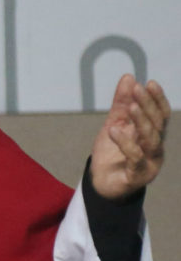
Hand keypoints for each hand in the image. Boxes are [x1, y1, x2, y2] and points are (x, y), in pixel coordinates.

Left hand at [90, 74, 171, 199]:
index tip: (148, 83)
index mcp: (152, 135)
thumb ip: (121, 103)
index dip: (157, 99)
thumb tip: (128, 77)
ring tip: (129, 107)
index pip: (160, 115)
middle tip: (138, 90)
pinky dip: (125, 143)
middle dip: (148, 106)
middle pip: (157, 125)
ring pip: (150, 140)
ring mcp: (149, 163)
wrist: (100, 182)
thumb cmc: (112, 152)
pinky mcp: (137, 176)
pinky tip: (113, 130)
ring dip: (141, 121)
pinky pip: (135, 158)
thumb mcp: (114, 123)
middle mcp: (155, 148)